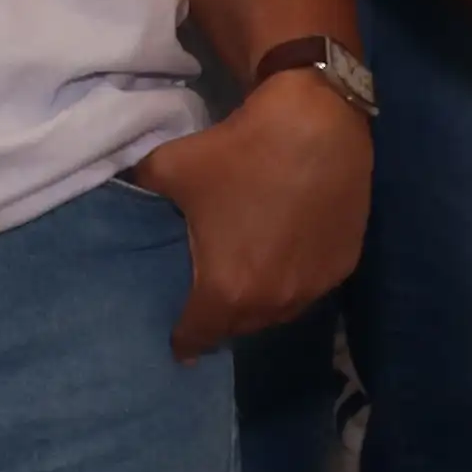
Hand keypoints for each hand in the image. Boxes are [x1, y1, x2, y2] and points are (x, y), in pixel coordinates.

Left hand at [132, 69, 374, 358]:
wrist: (319, 126)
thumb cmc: (241, 153)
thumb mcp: (172, 166)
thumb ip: (142, 188)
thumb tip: (129, 189)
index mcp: (228, 289)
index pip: (200, 334)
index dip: (184, 341)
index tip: (177, 345)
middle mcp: (274, 301)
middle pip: (240, 326)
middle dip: (221, 320)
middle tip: (207, 304)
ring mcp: (314, 286)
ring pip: (278, 311)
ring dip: (259, 304)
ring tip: (245, 284)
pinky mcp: (342, 265)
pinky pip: (308, 287)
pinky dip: (292, 281)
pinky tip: (283, 257)